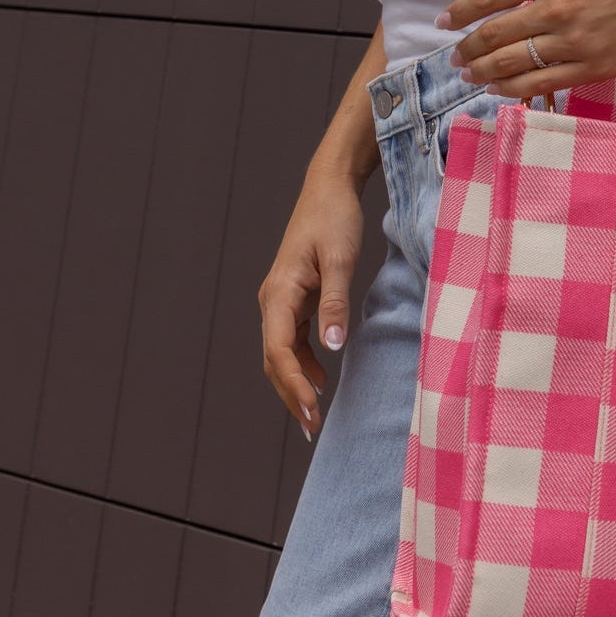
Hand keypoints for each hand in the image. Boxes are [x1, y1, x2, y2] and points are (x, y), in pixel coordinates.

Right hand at [257, 166, 366, 439]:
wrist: (329, 188)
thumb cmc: (335, 219)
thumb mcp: (341, 259)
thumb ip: (336, 303)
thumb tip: (334, 348)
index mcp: (279, 293)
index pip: (278, 351)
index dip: (293, 385)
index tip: (312, 410)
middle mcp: (273, 300)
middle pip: (275, 360)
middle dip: (291, 395)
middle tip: (312, 428)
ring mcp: (282, 300)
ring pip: (281, 353)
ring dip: (295, 383)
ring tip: (314, 415)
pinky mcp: (295, 297)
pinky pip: (292, 339)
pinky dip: (303, 362)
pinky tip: (321, 379)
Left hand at [437, 0, 615, 100]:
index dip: (460, 11)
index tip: (446, 21)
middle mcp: (556, 8)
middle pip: (494, 34)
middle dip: (466, 48)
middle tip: (455, 56)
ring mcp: (573, 40)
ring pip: (512, 63)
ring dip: (483, 71)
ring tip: (470, 74)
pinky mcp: (591, 67)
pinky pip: (541, 83)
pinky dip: (513, 89)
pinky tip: (499, 89)